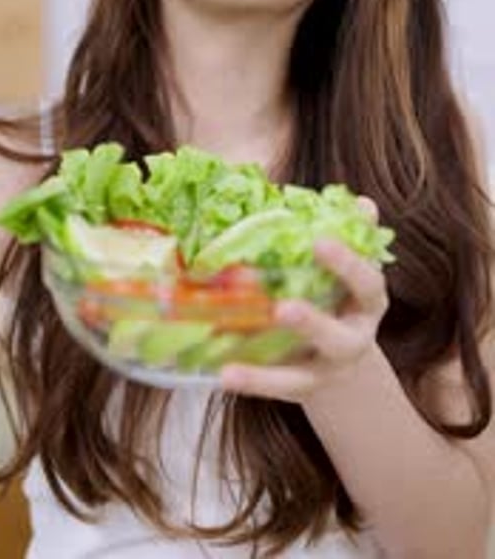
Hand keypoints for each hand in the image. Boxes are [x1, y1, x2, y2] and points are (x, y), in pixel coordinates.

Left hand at [220, 197, 388, 403]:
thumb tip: (363, 203)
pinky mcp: (301, 389)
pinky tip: (224, 375)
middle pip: (338, 339)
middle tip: (283, 308)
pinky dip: (251, 383)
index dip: (347, 264)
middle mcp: (353, 341)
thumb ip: (354, 237)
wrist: (346, 358)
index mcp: (369, 304)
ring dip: (267, 374)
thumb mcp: (351, 271)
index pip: (367, 284)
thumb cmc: (340, 295)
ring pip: (301, 378)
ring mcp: (327, 371)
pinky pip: (275, 388)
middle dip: (312, 324)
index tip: (320, 241)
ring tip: (230, 368)